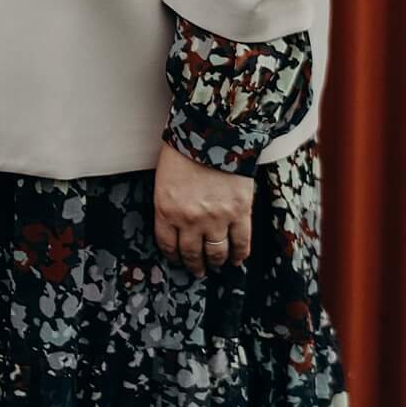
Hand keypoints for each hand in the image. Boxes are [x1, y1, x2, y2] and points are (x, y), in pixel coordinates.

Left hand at [152, 140, 252, 276]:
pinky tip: (238, 259)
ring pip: (217, 252)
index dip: (173, 256)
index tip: (177, 260)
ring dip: (217, 262)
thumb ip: (168, 202)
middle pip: (192, 253)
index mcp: (166, 210)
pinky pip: (241, 242)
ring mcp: (216, 219)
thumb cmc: (183, 150)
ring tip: (217, 266)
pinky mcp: (240, 214)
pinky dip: (240, 254)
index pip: (167, 244)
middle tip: (197, 271)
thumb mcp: (163, 178)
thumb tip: (175, 218)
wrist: (212, 135)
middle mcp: (190, 220)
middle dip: (195, 265)